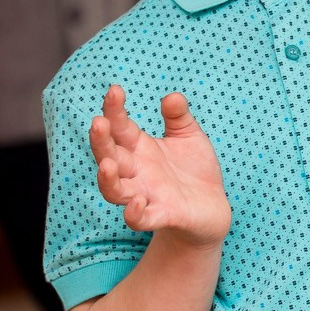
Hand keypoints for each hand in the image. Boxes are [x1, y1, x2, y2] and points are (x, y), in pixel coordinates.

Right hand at [88, 85, 230, 246]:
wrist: (211, 206)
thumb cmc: (193, 168)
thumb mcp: (189, 136)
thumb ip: (179, 116)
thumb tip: (172, 96)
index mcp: (139, 148)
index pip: (119, 127)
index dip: (114, 110)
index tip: (115, 90)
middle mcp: (136, 171)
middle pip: (109, 155)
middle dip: (100, 141)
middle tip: (98, 122)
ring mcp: (146, 194)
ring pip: (114, 190)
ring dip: (107, 178)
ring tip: (106, 164)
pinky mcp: (162, 215)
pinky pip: (141, 219)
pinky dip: (135, 214)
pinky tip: (138, 202)